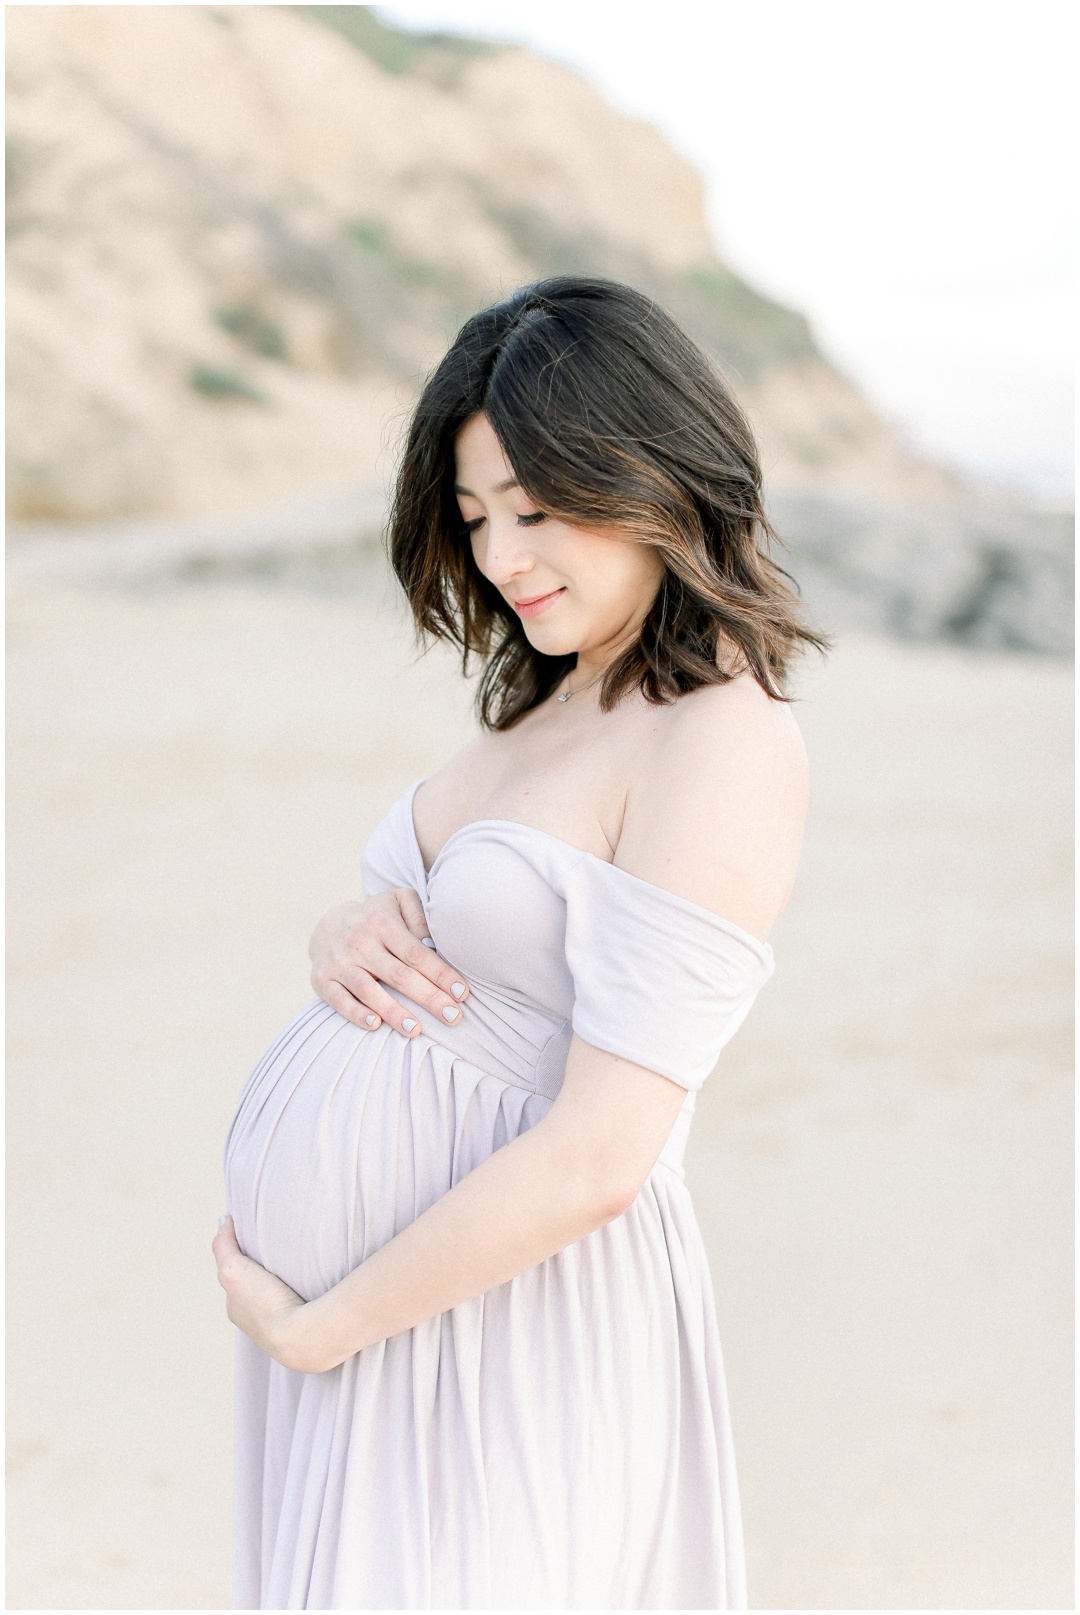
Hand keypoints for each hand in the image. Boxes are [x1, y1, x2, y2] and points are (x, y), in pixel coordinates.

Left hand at [213, 1215, 313, 1370]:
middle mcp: (255, 1322)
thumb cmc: (265, 1305)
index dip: (243, 1255)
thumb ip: (223, 1245)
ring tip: (302, 1262)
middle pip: (258, 1287)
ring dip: (287, 1281)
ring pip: (280, 1295)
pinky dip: (304, 1290)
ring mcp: (281, 1326)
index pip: (236, 1277)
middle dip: (265, 1270)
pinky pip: (302, 1301)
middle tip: (281, 1247)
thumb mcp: (233, 1270)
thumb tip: (223, 1220)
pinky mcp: (306, 1326)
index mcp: (237, 1309)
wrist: (300, 1338)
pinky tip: (316, 1279)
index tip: (256, 1235)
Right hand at [308, 888, 468, 1037]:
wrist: (327, 925)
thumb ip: (419, 915)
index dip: (440, 973)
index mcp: (382, 923)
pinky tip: (375, 1026)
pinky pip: (338, 1000)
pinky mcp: (321, 980)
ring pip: (368, 991)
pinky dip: (355, 1013)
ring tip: (416, 1031)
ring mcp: (339, 963)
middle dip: (428, 998)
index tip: (461, 993)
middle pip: (398, 975)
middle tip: (453, 1017)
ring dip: (394, 1012)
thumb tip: (434, 941)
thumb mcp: (398, 901)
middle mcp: (360, 943)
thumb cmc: (376, 917)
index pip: (416, 953)